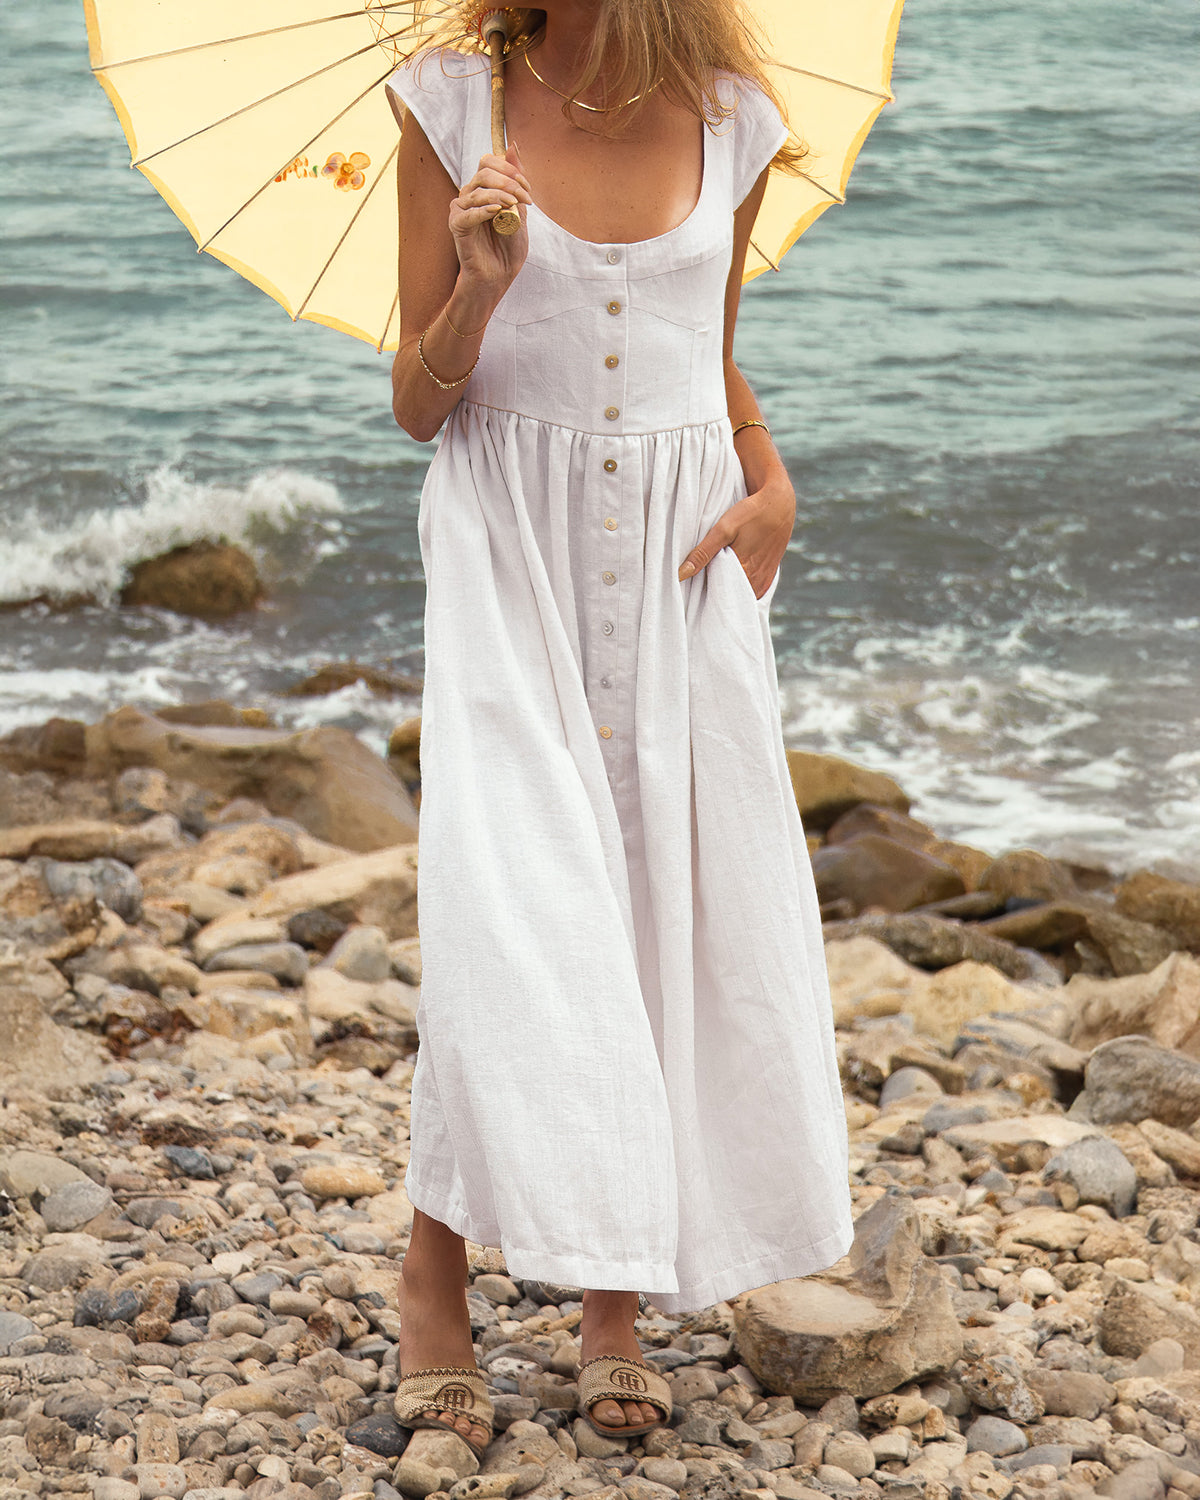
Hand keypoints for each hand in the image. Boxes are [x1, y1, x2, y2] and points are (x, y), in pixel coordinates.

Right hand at [449, 144, 531, 302]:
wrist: (498, 278)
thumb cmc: (508, 249)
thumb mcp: (519, 212)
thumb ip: (516, 182)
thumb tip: (513, 146)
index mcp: (483, 189)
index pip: (489, 161)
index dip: (510, 169)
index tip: (528, 190)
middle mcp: (469, 195)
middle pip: (484, 170)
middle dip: (509, 181)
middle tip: (525, 199)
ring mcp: (461, 210)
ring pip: (478, 189)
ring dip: (501, 196)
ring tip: (513, 209)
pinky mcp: (456, 226)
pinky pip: (467, 212)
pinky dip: (484, 210)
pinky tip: (497, 213)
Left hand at [678, 469, 795, 598]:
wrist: (780, 504)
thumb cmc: (751, 513)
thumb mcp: (723, 529)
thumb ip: (703, 553)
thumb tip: (680, 575)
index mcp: (745, 572)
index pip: (720, 597)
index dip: (706, 596)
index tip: (693, 592)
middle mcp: (757, 580)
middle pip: (731, 598)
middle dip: (716, 595)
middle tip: (701, 588)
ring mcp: (764, 579)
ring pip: (742, 594)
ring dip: (729, 591)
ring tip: (715, 582)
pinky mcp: (769, 575)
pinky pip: (753, 590)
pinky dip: (741, 587)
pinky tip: (732, 578)